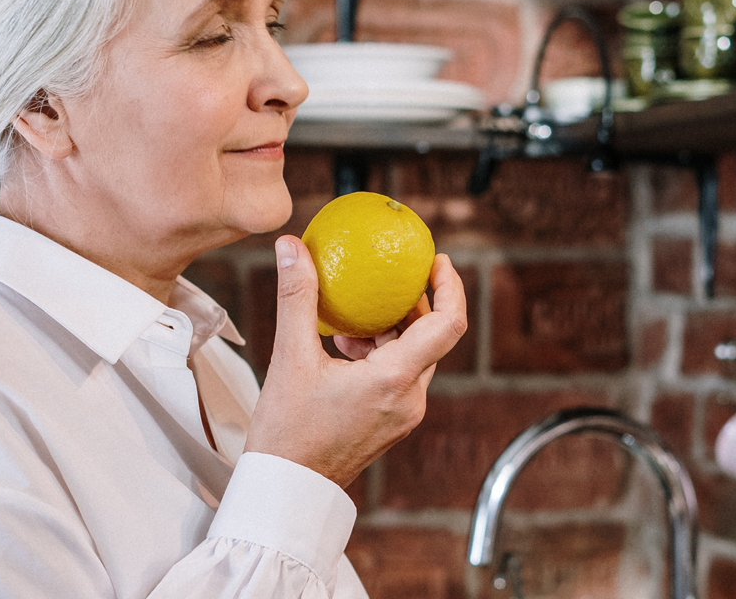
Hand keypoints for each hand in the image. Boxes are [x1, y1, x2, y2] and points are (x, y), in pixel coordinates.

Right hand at [243, 236, 467, 488]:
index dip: (449, 287)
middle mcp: (409, 399)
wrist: (286, 488)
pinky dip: (381, 354)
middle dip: (412, 304)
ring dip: (390, 330)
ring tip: (352, 319)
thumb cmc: (288, 432)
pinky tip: (344, 347)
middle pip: (430, 338)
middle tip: (389, 277)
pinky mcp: (390, 423)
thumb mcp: (290, 357)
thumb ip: (296, 296)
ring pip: (413, 358)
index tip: (437, 261)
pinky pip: (399, 377)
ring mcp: (402, 415)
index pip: (448, 325)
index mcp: (394, 380)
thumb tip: (292, 246)